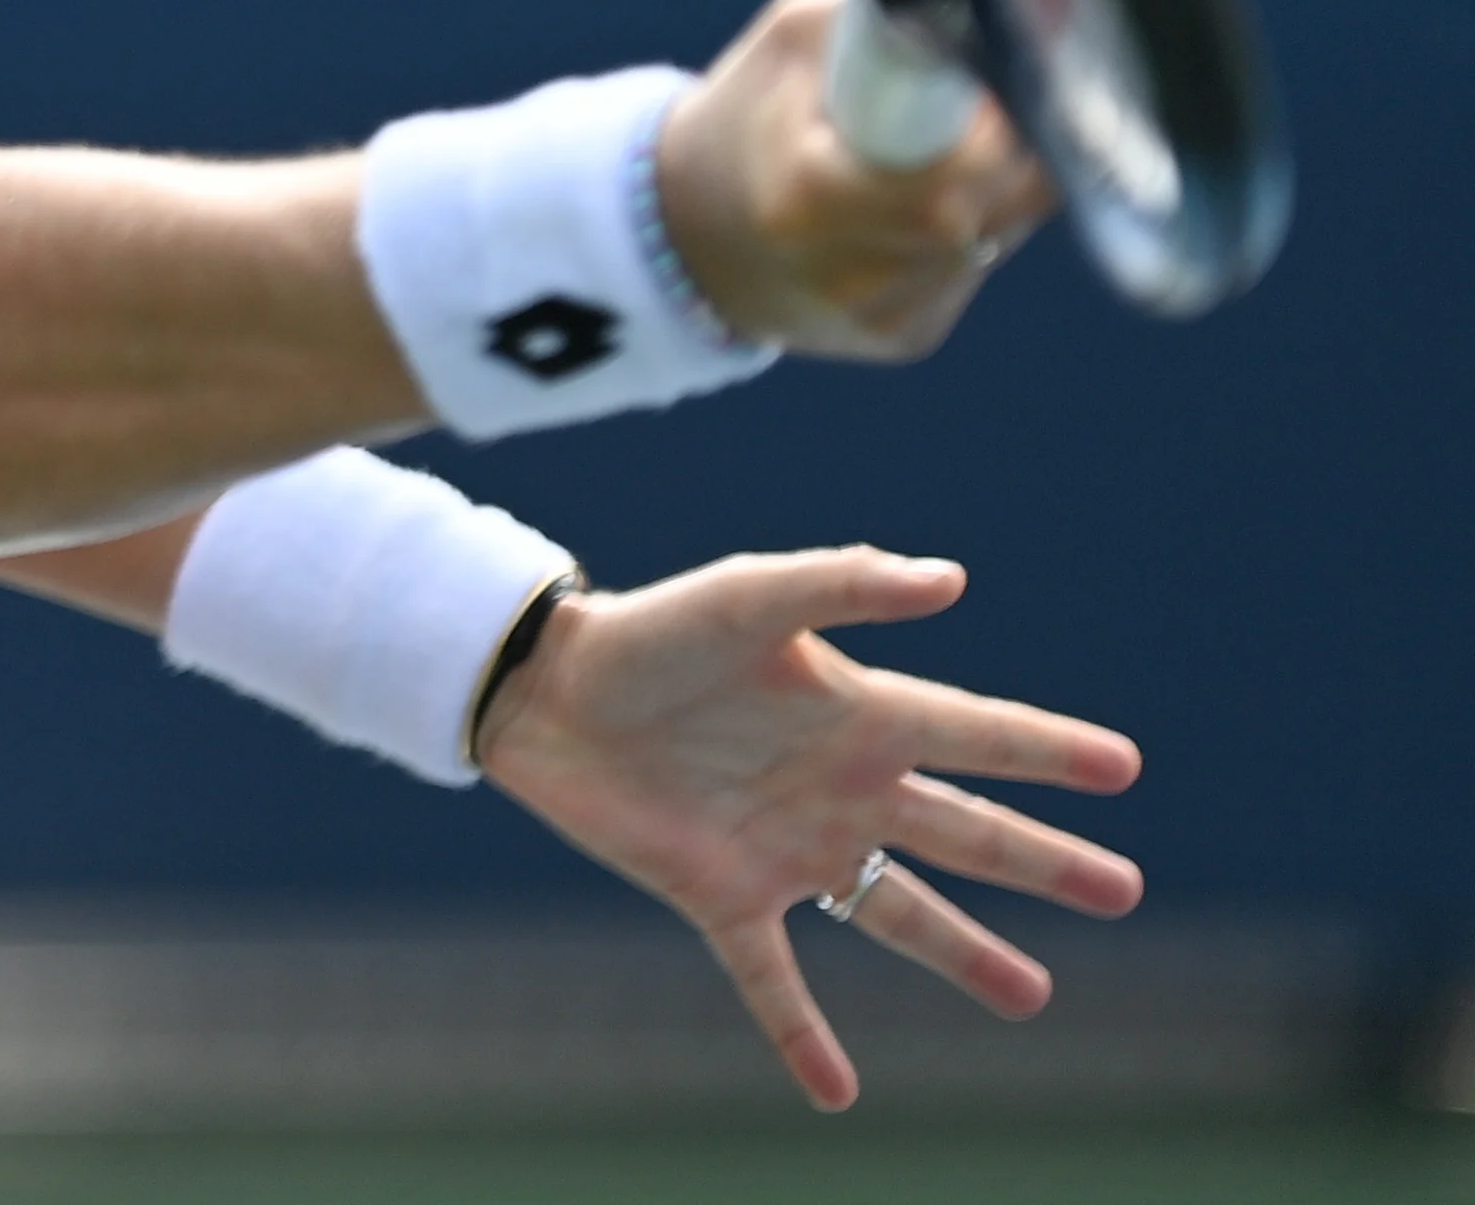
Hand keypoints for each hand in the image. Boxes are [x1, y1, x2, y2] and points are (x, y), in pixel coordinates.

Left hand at [473, 545, 1141, 1110]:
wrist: (546, 688)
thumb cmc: (651, 630)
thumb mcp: (750, 595)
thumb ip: (846, 582)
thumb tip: (950, 578)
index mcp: (857, 714)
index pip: (976, 737)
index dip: (1048, 750)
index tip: (1122, 766)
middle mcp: (839, 787)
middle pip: (964, 834)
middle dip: (1044, 863)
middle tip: (1124, 893)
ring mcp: (787, 848)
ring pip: (897, 912)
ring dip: (964, 955)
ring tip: (1032, 997)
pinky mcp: (721, 895)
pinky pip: (774, 977)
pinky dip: (802, 1034)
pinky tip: (839, 1092)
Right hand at [657, 0, 1058, 356]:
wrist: (683, 231)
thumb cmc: (745, 116)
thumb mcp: (794, 36)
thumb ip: (892, 25)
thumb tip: (995, 24)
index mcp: (810, 195)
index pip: (972, 163)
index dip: (992, 118)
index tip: (974, 88)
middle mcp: (851, 273)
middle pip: (1002, 197)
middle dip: (999, 144)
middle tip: (952, 110)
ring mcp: (882, 316)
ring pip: (1003, 228)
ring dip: (985, 184)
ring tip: (917, 159)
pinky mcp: (906, 338)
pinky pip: (979, 265)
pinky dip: (962, 228)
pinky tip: (902, 211)